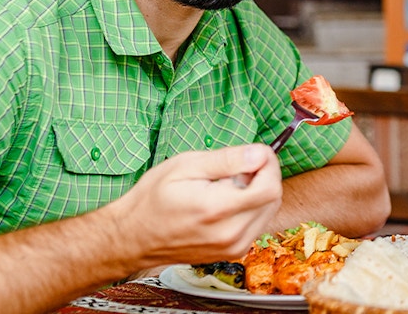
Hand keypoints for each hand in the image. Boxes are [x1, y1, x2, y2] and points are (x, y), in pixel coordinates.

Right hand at [106, 144, 282, 268]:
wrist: (134, 237)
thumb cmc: (153, 199)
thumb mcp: (185, 166)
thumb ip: (227, 160)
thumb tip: (260, 154)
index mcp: (217, 210)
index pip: (269, 187)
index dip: (268, 165)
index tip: (256, 154)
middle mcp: (230, 234)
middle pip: (273, 198)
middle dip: (262, 177)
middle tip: (235, 169)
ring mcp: (233, 247)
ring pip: (268, 211)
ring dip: (257, 193)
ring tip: (226, 187)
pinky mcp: (234, 252)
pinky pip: (258, 223)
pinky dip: (250, 208)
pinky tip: (226, 203)